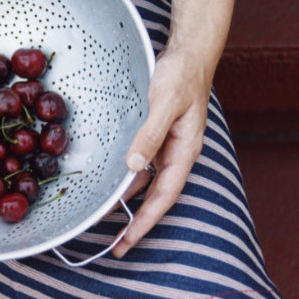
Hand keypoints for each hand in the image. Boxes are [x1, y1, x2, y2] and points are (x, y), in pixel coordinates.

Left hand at [112, 44, 211, 256]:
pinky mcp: (156, 135)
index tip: (129, 241)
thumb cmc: (183, 75)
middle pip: (154, 197)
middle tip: (116, 246)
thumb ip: (150, 134)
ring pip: (145, 182)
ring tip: (108, 221)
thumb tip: (134, 167)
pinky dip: (126, 178)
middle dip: (136, 222)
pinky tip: (112, 185)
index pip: (164, 196)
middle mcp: (176, 153)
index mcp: (185, 151)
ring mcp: (166, 146)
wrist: (190, 53)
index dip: (146, 221)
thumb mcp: (166, 102)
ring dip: (128, 202)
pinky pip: (140, 164)